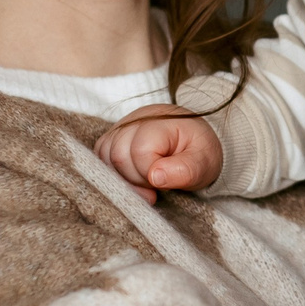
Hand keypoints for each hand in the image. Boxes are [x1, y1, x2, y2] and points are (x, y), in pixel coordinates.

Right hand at [96, 106, 224, 203]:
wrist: (195, 142)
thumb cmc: (199, 153)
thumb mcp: (204, 163)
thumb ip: (185, 170)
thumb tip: (155, 176)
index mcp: (161, 121)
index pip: (140, 151)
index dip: (149, 175)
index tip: (164, 184)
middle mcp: (136, 119)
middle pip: (117, 155)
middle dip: (136, 179)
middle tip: (156, 186)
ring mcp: (121, 126)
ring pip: (104, 157)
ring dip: (124, 177)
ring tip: (146, 181)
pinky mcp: (112, 137)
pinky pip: (99, 157)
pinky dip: (113, 172)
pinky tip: (133, 177)